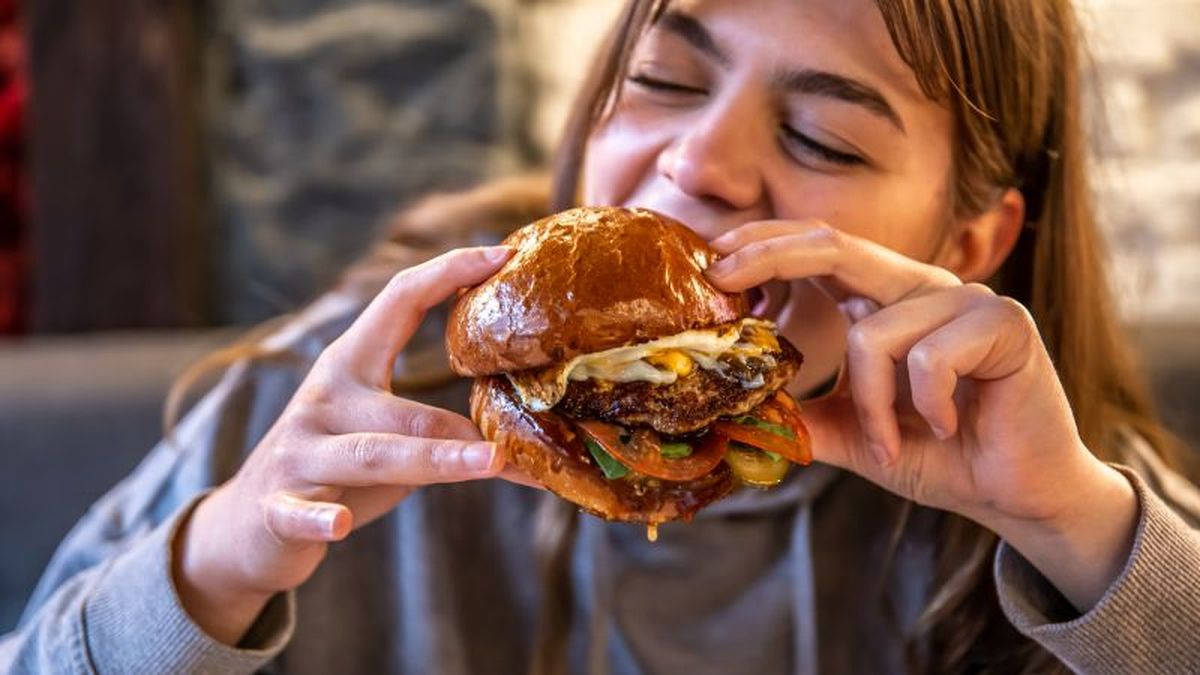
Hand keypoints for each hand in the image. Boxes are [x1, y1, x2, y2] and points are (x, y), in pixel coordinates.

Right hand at [174, 245, 520, 643]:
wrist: (247, 524)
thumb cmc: (335, 465)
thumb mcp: (382, 431)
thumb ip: (436, 423)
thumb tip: (525, 430)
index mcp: (351, 363)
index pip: (400, 300)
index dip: (449, 272)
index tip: (503, 253)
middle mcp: (325, 400)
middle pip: (403, 408)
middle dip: (462, 427)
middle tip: (520, 441)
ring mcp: (299, 452)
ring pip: (372, 454)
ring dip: (435, 460)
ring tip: (489, 463)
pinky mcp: (277, 506)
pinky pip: (301, 513)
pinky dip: (319, 518)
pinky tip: (340, 524)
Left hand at [708, 220, 1136, 609]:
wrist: (1016, 493)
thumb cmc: (941, 455)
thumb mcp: (855, 435)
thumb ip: (806, 417)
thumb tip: (740, 412)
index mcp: (885, 300)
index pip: (817, 251)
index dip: (763, 247)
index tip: (710, 265)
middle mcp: (920, 287)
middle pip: (834, 244)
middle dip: (769, 256)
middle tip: (721, 280)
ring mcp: (964, 298)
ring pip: (874, 334)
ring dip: (869, 405)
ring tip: (891, 445)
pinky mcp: (1004, 322)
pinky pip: (928, 358)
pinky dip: (922, 406)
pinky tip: (946, 426)